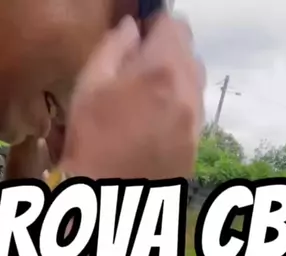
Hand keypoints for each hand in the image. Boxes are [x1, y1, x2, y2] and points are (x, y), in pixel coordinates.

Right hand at [60, 14, 204, 180]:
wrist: (106, 200)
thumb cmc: (90, 140)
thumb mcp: (90, 84)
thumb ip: (115, 46)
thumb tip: (132, 28)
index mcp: (162, 71)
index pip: (174, 25)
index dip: (155, 26)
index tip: (139, 38)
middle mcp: (188, 95)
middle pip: (189, 55)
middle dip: (167, 55)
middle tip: (139, 71)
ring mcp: (195, 126)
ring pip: (194, 87)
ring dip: (175, 85)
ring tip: (146, 103)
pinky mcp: (195, 151)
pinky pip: (193, 117)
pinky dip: (178, 113)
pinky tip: (153, 128)